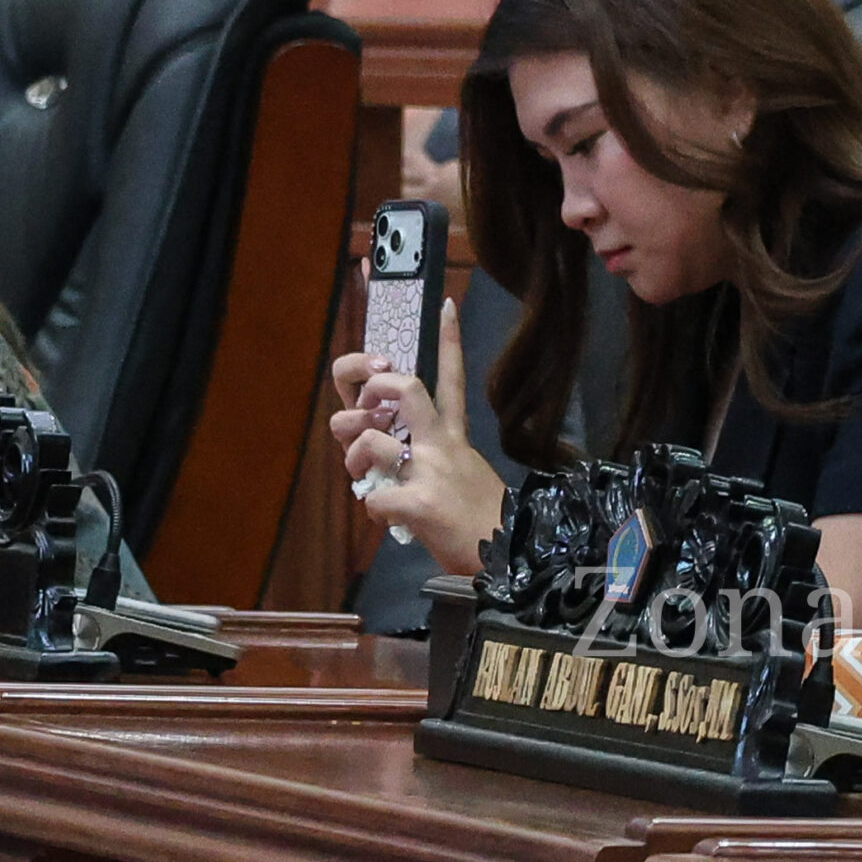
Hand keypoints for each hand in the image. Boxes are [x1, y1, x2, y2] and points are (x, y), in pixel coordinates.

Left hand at [328, 296, 504, 574]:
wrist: (509, 558)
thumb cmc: (481, 522)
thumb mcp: (461, 475)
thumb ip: (423, 457)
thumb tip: (383, 457)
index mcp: (454, 436)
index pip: (451, 378)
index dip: (449, 339)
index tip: (445, 303)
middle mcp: (442, 445)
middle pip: (404, 386)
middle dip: (370, 388)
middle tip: (365, 410)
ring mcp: (429, 471)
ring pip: (370, 439)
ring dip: (352, 457)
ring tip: (362, 476)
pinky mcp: (418, 502)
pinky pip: (371, 498)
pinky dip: (370, 510)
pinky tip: (387, 519)